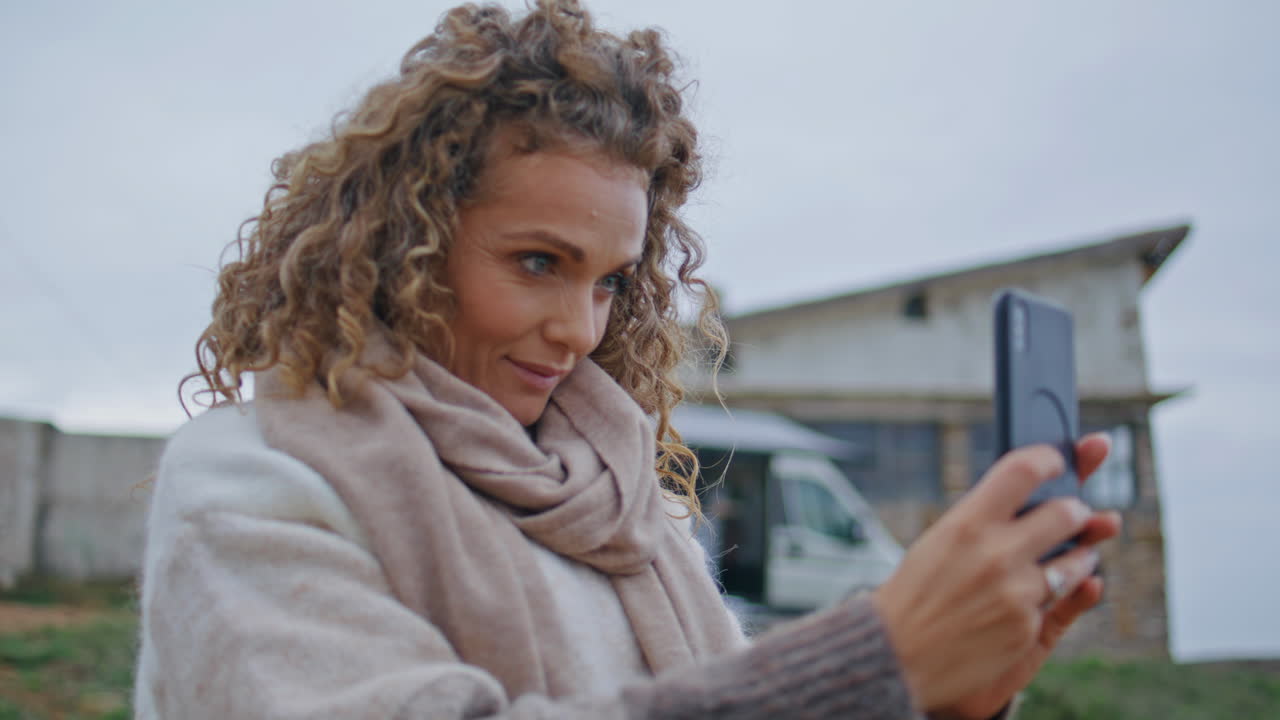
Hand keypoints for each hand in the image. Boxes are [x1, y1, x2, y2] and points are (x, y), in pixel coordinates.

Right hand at [872, 434, 1121, 715]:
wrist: (896, 654)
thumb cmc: (915, 593)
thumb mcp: (939, 540)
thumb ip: (984, 518)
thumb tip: (1030, 494)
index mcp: (967, 523)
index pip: (1024, 471)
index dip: (1051, 458)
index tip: (1060, 460)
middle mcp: (996, 554)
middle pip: (1067, 512)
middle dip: (1077, 511)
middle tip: (1075, 513)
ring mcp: (1016, 593)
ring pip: (1079, 560)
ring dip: (1081, 554)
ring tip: (1073, 554)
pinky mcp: (1027, 627)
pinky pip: (1061, 600)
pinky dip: (1059, 593)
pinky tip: (1043, 592)